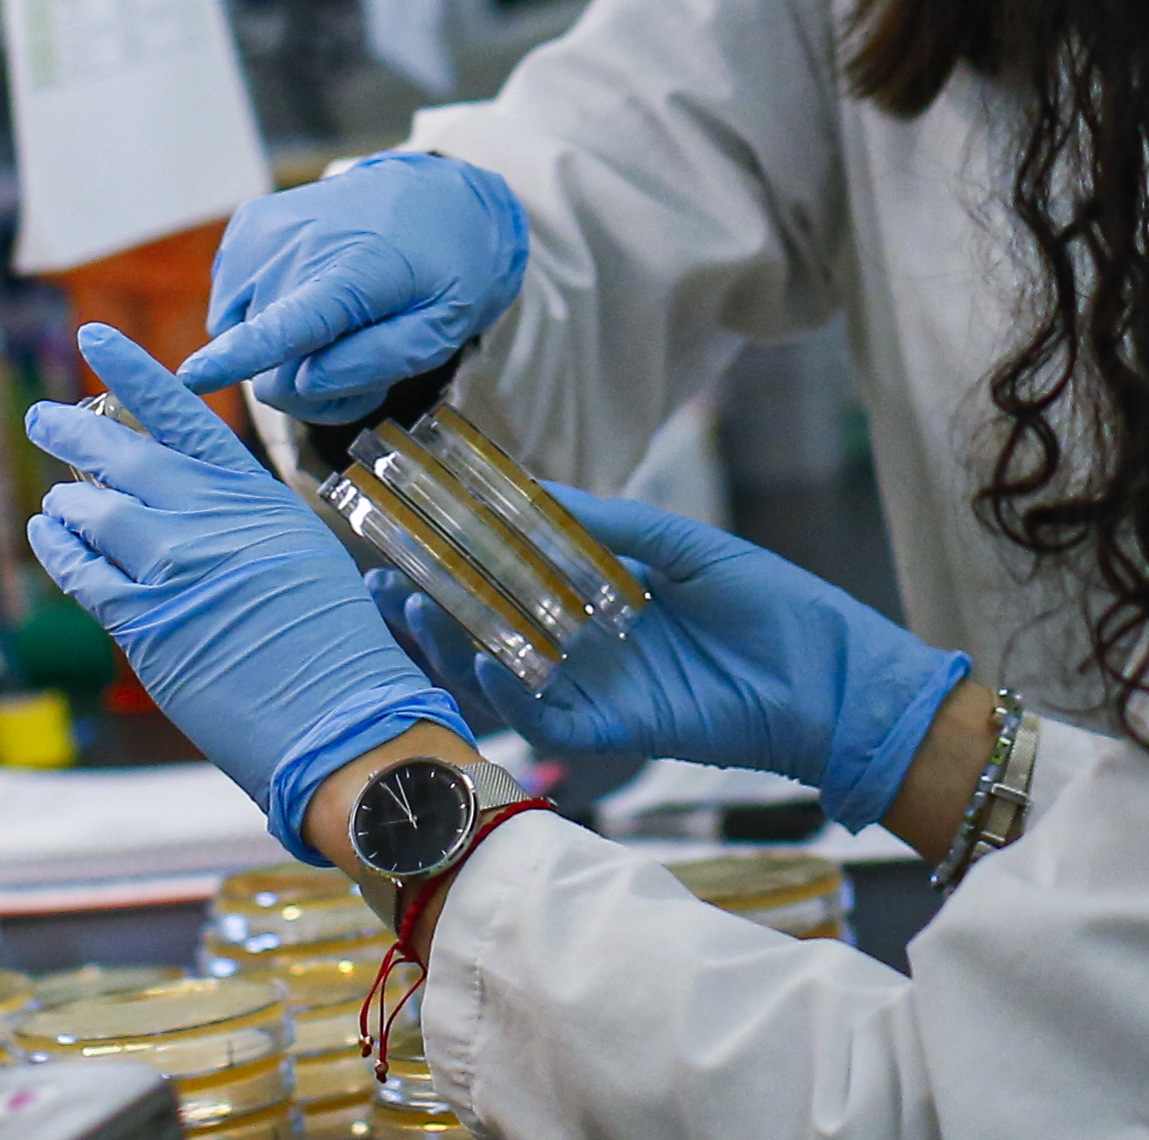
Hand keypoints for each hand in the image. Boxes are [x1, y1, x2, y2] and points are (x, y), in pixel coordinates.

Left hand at [25, 324, 470, 859]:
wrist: (343, 718)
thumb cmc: (334, 648)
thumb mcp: (299, 554)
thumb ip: (240, 522)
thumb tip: (184, 505)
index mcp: (255, 495)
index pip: (181, 415)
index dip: (131, 372)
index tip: (91, 337)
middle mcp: (211, 517)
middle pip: (123, 453)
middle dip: (74, 432)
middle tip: (43, 419)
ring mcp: (174, 566)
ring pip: (92, 510)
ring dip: (66, 502)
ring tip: (55, 503)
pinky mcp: (145, 622)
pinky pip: (80, 571)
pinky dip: (57, 549)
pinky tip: (46, 535)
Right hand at [176, 152, 528, 424]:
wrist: (435, 196)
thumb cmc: (445, 271)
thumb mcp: (440, 329)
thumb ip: (376, 361)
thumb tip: (301, 383)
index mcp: (351, 273)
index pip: (285, 327)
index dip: (236, 359)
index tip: (191, 377)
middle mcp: (293, 246)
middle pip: (266, 365)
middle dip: (306, 384)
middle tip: (361, 373)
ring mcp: (261, 233)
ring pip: (239, 338)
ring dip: (283, 354)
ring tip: (338, 332)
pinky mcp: (245, 228)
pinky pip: (232, 308)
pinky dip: (264, 318)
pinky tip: (310, 302)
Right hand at [375, 485, 968, 831]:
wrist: (838, 678)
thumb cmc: (773, 604)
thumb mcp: (682, 546)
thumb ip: (605, 526)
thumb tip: (527, 488)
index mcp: (594, 598)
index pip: (507, 578)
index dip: (454, 560)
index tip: (405, 531)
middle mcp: (581, 646)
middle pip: (484, 629)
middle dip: (428, 609)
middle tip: (380, 580)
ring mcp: (593, 689)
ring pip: (499, 674)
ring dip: (450, 648)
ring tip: (412, 609)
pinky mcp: (613, 730)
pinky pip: (543, 718)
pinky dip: (509, 693)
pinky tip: (485, 659)